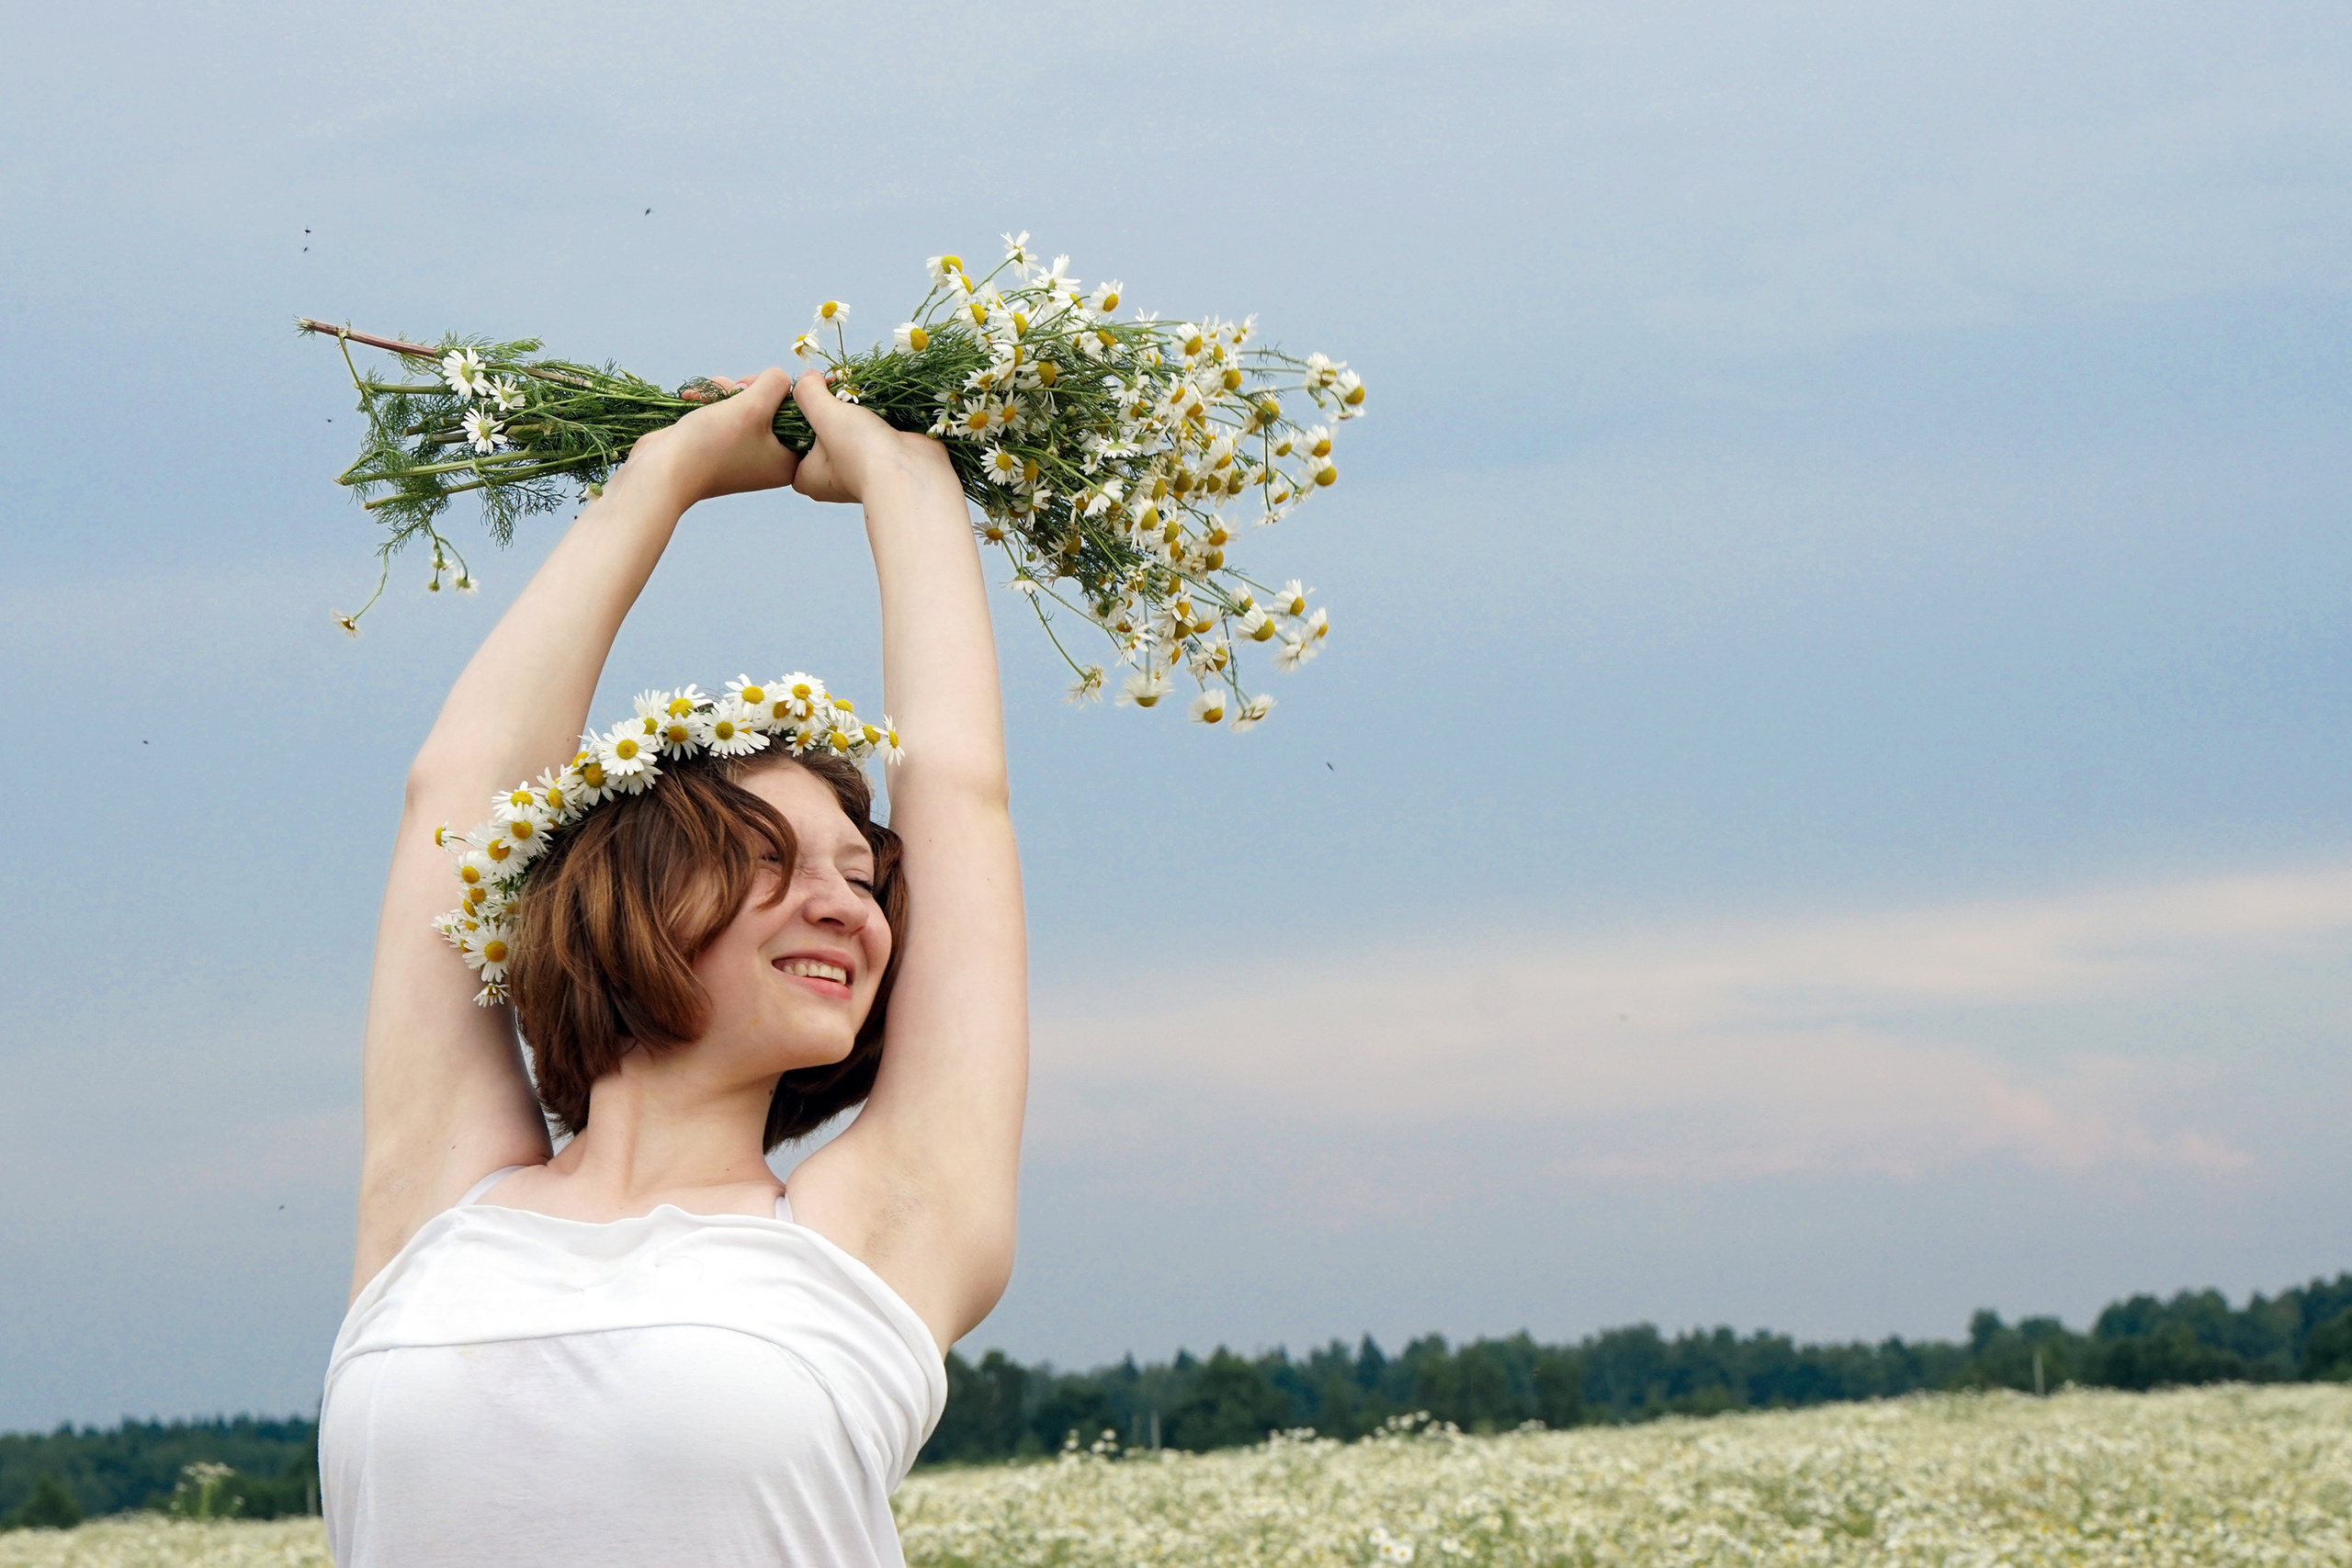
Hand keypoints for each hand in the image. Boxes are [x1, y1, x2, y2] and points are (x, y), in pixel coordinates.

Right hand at [625, 367, 798, 507]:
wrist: (662, 471)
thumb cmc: (712, 443)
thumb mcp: (753, 405)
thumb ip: (775, 383)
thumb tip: (779, 377)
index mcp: (787, 461)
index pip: (801, 415)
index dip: (781, 393)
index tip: (759, 388)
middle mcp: (769, 461)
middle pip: (772, 407)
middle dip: (748, 389)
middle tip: (734, 389)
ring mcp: (743, 455)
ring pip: (746, 406)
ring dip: (726, 392)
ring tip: (706, 394)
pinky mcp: (720, 447)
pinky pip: (726, 415)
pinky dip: (712, 402)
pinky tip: (693, 398)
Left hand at [790, 371, 956, 505]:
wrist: (913, 472)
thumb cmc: (861, 453)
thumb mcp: (824, 414)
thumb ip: (809, 393)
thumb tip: (807, 377)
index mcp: (810, 477)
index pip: (792, 442)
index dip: (797, 415)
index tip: (810, 394)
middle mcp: (832, 477)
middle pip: (822, 432)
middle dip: (829, 409)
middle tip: (833, 388)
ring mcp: (861, 469)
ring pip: (849, 430)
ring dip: (854, 410)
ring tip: (856, 392)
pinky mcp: (885, 459)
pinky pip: (873, 432)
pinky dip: (875, 416)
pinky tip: (876, 399)